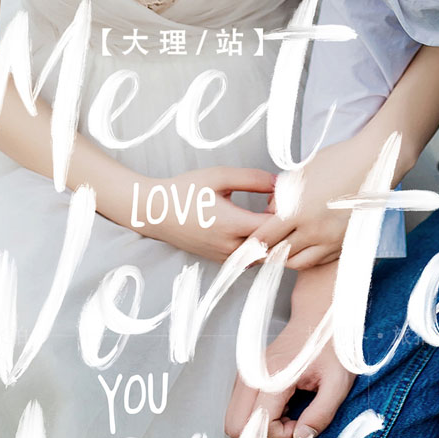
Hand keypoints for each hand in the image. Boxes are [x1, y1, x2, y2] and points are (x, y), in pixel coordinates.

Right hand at [140, 166, 275, 261]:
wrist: (155, 212)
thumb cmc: (185, 190)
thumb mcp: (219, 176)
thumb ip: (252, 178)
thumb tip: (280, 183)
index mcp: (231, 225)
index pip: (274, 229)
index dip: (284, 213)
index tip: (278, 197)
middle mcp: (230, 247)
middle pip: (272, 248)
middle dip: (281, 229)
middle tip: (276, 207)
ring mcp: (224, 257)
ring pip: (262, 257)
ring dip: (270, 240)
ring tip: (265, 217)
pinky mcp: (220, 261)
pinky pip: (249, 260)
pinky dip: (258, 247)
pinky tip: (253, 227)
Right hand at [225, 263, 352, 437]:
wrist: (319, 317)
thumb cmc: (330, 346)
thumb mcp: (337, 383)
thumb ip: (321, 414)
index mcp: (273, 376)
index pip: (258, 425)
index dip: (280, 435)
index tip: (301, 424)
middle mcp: (253, 375)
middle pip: (234, 426)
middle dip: (262, 436)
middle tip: (291, 424)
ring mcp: (247, 373)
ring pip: (234, 419)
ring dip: (259, 427)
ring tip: (289, 413)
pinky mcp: (248, 375)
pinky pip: (240, 408)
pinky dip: (257, 416)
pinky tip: (283, 406)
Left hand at [252, 128, 402, 269]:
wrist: (374, 164)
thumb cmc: (337, 162)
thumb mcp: (300, 174)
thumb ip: (279, 196)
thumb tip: (269, 212)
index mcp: (297, 210)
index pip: (264, 237)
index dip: (250, 245)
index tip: (242, 248)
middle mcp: (313, 230)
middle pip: (279, 253)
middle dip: (265, 253)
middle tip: (257, 252)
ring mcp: (330, 239)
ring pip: (298, 262)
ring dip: (285, 258)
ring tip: (278, 250)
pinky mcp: (344, 243)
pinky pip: (318, 260)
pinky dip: (306, 257)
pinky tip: (302, 248)